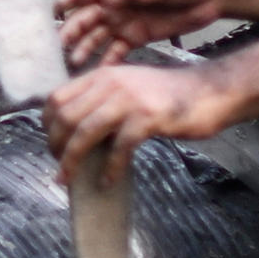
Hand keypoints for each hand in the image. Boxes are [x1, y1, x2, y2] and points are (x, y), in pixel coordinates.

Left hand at [43, 56, 219, 179]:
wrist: (211, 90)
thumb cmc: (170, 95)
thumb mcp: (130, 87)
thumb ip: (103, 100)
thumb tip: (76, 129)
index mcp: (103, 76)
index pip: (58, 97)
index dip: (47, 124)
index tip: (52, 143)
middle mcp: (112, 84)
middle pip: (66, 116)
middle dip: (56, 145)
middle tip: (59, 167)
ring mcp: (130, 100)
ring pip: (85, 131)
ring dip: (72, 159)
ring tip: (68, 178)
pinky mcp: (149, 118)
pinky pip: (119, 147)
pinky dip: (110, 167)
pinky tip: (108, 181)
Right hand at [57, 0, 227, 64]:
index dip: (65, 2)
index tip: (47, 15)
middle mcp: (114, 2)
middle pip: (84, 18)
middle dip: (68, 33)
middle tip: (55, 50)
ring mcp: (124, 20)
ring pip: (95, 37)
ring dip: (82, 50)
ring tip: (71, 66)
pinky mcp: (137, 36)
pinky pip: (116, 51)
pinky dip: (106, 62)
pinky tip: (98, 76)